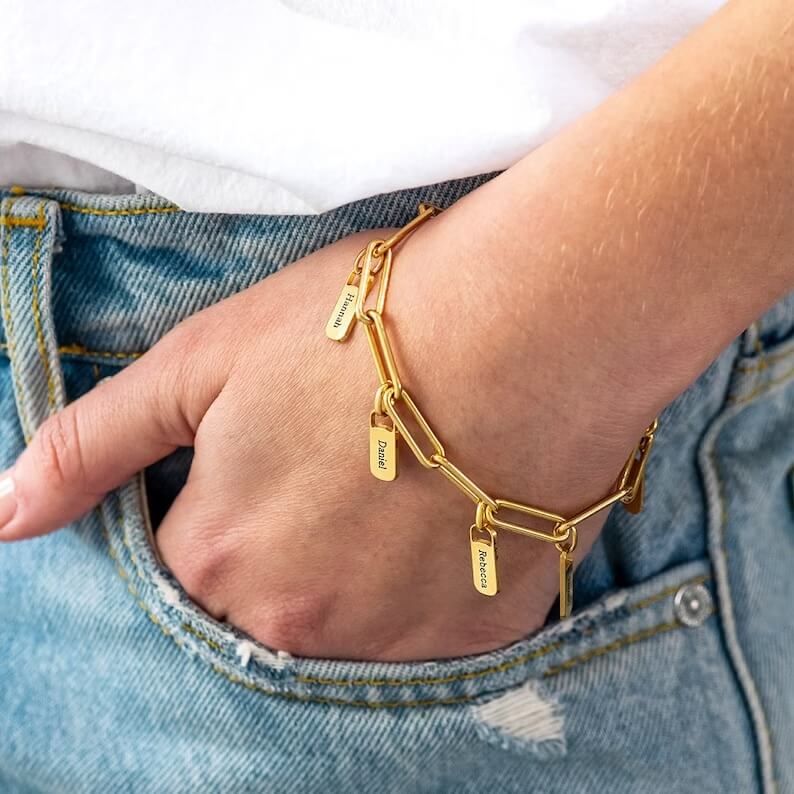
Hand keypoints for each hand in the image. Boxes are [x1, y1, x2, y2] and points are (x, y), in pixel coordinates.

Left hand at [0, 191, 660, 661]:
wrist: (521, 331)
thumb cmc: (358, 328)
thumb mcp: (205, 362)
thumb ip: (93, 444)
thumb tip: (4, 517)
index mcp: (215, 555)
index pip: (173, 571)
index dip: (212, 510)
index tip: (264, 462)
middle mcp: (294, 620)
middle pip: (258, 608)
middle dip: (283, 547)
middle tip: (341, 466)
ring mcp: (390, 639)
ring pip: (346, 627)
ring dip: (359, 570)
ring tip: (402, 485)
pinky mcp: (476, 635)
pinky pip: (431, 628)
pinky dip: (433, 578)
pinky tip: (456, 508)